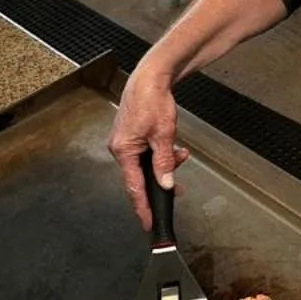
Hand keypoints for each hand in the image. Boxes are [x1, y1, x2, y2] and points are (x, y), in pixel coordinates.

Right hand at [108, 66, 190, 228]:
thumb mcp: (164, 135)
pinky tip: (174, 149)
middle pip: (140, 176)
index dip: (143, 207)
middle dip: (161, 180)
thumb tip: (166, 184)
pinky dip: (159, 154)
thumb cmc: (153, 100)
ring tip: (180, 155)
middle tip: (177, 189)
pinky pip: (145, 153)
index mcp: (123, 151)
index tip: (148, 222)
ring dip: (164, 164)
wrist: (150, 77)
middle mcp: (119, 148)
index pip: (134, 187)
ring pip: (145, 164)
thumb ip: (165, 163)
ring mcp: (124, 142)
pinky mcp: (130, 135)